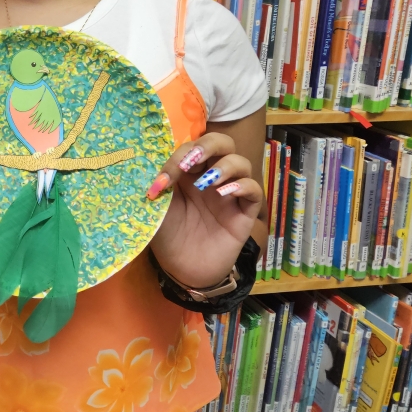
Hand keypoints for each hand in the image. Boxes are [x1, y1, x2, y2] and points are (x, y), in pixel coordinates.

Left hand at [145, 132, 263, 287]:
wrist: (182, 268)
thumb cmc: (168, 235)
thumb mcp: (158, 205)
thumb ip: (162, 182)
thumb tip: (157, 160)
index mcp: (189, 171)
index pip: (193, 146)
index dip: (180, 155)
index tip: (164, 178)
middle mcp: (211, 176)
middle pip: (223, 143)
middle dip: (209, 145)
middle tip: (193, 160)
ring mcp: (230, 193)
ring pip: (242, 162)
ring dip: (225, 166)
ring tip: (208, 183)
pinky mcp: (245, 212)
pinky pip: (254, 190)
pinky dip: (242, 186)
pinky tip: (224, 194)